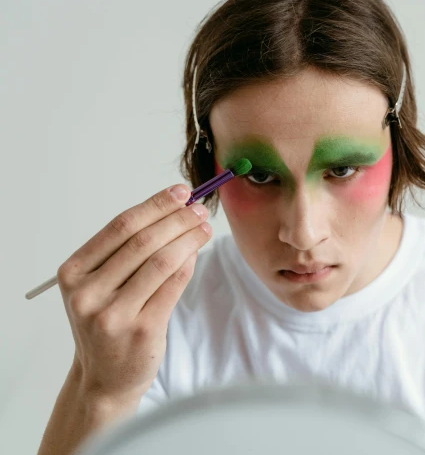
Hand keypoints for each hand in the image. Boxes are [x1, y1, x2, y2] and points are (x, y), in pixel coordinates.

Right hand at [57, 184, 211, 402]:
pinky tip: (198, 252)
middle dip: (177, 219)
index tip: (180, 192)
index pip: (120, 226)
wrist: (104, 378)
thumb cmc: (106, 323)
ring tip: (204, 227)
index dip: (155, 205)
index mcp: (73, 273)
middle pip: (143, 241)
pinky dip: (189, 262)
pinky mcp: (141, 329)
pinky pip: (173, 285)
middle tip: (199, 208)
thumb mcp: (100, 286)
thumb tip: (173, 209)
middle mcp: (88, 293)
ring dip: (188, 238)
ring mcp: (113, 314)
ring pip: (161, 261)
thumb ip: (126, 252)